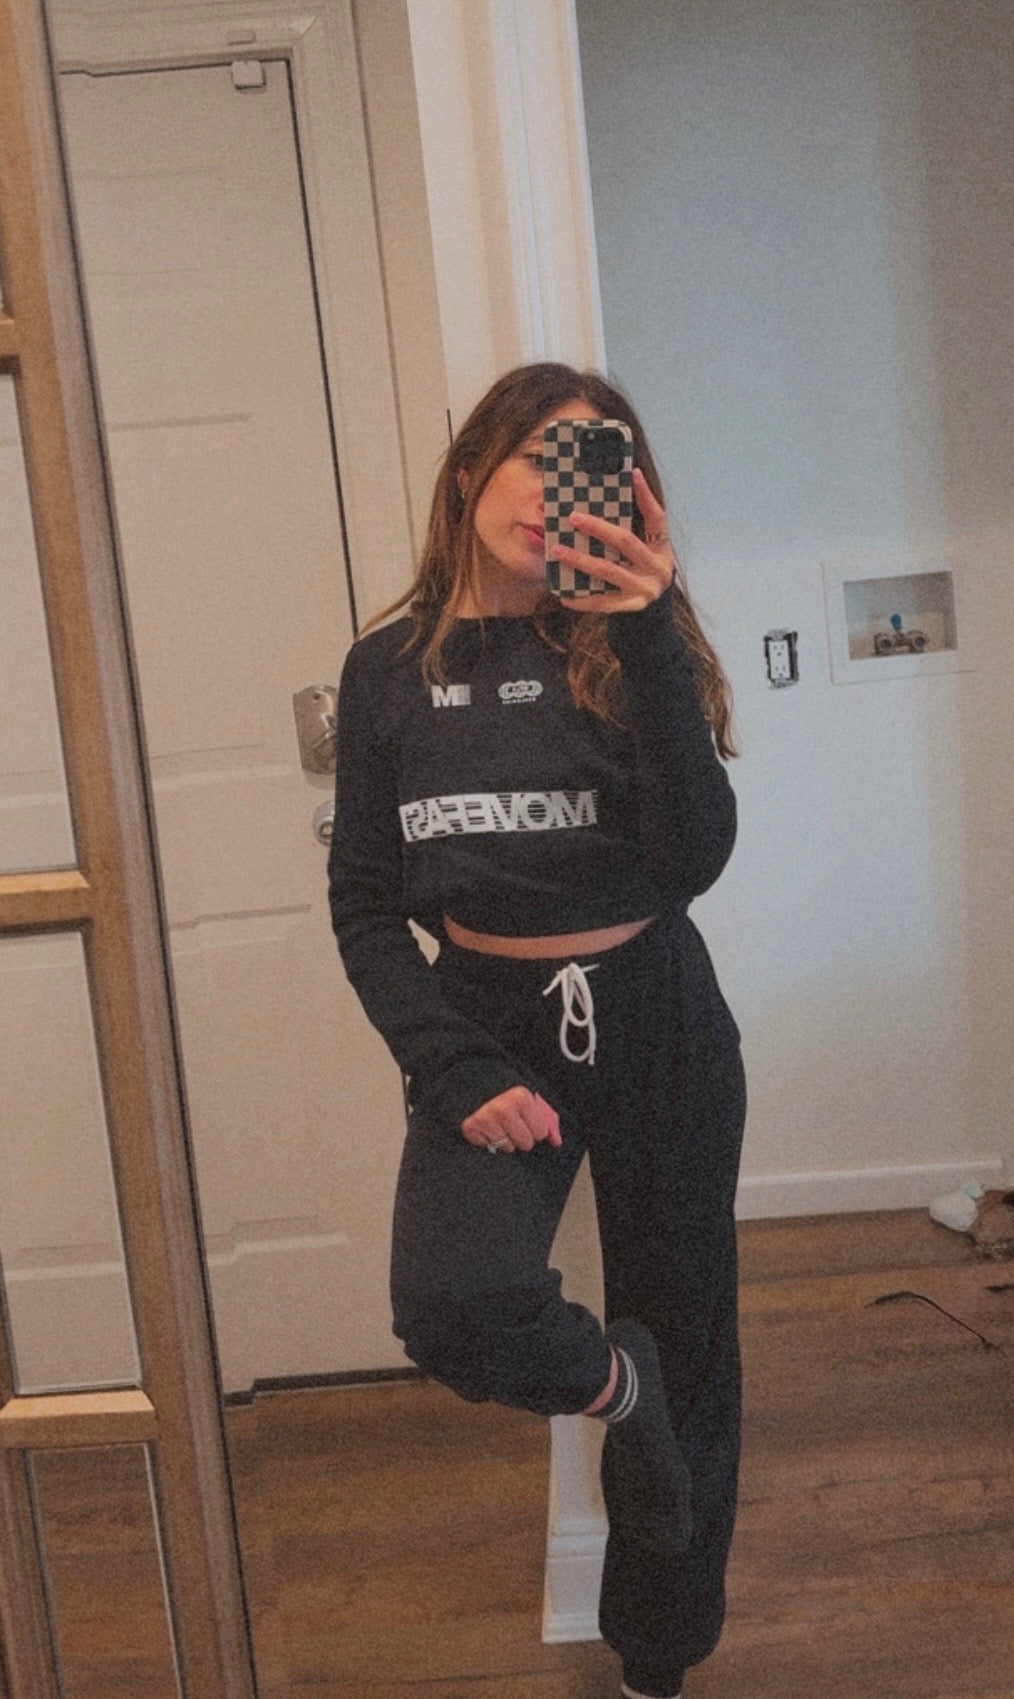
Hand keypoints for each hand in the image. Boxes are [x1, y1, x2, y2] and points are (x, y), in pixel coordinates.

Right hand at [461, 1086, 561, 1153]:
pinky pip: (488, 1147)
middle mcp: (503, 1109)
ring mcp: (485, 1119)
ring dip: (505, 1140)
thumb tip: (556, 1141)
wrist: (474, 1080)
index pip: (540, 1133)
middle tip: (513, 1122)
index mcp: (521, 1098)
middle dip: (522, 1136)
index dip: (535, 1127)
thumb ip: (548, 1118)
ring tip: (500, 1124)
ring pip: (508, 1148)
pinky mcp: (470, 1127)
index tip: (527, 1118)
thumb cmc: (507, 1090)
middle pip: (525, 1144)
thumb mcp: (531, 1097)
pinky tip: (487, 1127)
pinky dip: (488, 1140)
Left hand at [550, 466, 674, 613]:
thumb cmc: (640, 573)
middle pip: (626, 541)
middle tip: (572, 516)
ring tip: (557, 549)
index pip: (656, 517)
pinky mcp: (633, 607)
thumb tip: (612, 493)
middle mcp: (658, 567)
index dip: (645, 495)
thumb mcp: (645, 550)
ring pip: (609, 570)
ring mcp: (645, 589)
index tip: (632, 473)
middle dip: (598, 527)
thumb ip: (633, 528)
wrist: (653, 616)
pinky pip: (603, 603)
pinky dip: (582, 599)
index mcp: (662, 547)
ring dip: (580, 560)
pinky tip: (563, 595)